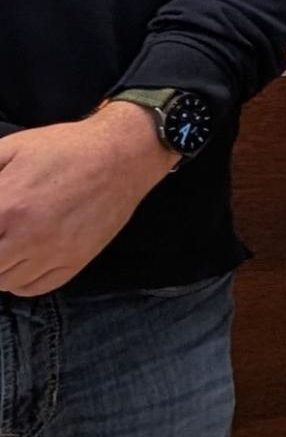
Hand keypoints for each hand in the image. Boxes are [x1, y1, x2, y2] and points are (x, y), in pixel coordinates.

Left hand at [0, 106, 178, 297]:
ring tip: (4, 247)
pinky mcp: (76, 261)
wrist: (122, 155)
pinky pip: (35, 288)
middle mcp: (29, 235)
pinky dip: (18, 282)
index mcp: (7, 204)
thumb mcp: (10, 149)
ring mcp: (55, 252)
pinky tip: (19, 262)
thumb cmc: (64, 148)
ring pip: (4, 282)